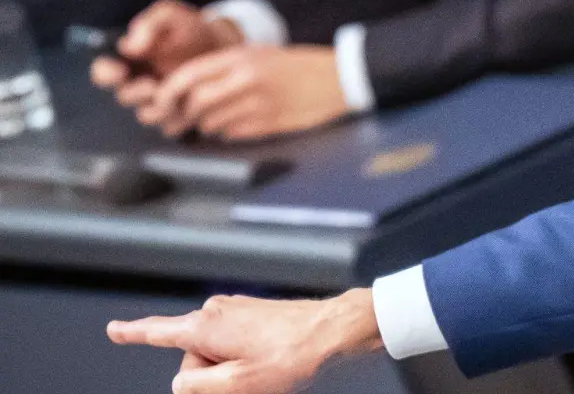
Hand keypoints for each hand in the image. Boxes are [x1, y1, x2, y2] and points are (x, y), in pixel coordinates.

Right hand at [92, 0, 243, 104]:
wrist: (225, 46)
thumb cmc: (192, 29)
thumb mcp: (171, 16)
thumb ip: (149, 24)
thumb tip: (130, 45)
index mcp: (128, 61)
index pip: (103, 71)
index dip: (105, 73)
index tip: (118, 70)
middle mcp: (138, 85)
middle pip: (125, 97)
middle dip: (136, 93)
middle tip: (151, 86)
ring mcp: (158, 103)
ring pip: (148, 115)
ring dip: (159, 107)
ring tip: (179, 94)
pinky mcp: (180, 116)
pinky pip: (174, 126)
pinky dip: (182, 118)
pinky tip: (196, 105)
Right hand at [107, 289, 382, 393]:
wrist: (336, 331)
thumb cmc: (292, 357)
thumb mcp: (237, 385)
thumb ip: (196, 387)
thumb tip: (180, 383)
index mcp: (204, 326)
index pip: (157, 332)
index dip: (132, 334)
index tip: (113, 330)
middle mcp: (216, 311)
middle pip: (192, 358)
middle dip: (210, 379)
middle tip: (247, 386)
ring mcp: (237, 310)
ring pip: (217, 354)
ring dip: (231, 372)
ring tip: (266, 374)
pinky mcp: (255, 314)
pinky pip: (236, 345)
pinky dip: (244, 362)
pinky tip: (270, 367)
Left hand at [135, 45, 351, 140]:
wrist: (337, 78)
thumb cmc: (294, 65)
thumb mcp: (257, 55)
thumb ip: (223, 68)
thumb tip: (187, 91)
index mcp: (240, 58)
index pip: (187, 76)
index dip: (167, 93)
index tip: (160, 103)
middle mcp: (245, 79)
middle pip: (195, 102)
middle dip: (182, 115)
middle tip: (176, 121)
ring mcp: (256, 104)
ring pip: (210, 122)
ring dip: (204, 125)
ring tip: (211, 121)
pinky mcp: (267, 124)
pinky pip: (231, 134)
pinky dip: (226, 132)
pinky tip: (236, 124)